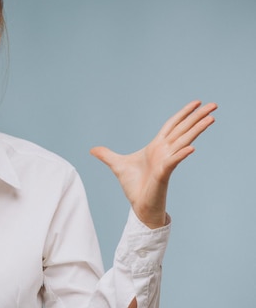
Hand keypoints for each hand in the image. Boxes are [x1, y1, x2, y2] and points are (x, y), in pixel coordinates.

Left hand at [90, 101, 216, 228]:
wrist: (139, 205)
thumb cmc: (134, 186)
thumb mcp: (116, 166)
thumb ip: (106, 155)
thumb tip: (92, 150)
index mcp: (156, 146)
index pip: (172, 125)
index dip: (183, 113)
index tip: (196, 102)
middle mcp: (165, 151)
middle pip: (183, 129)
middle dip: (197, 117)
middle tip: (214, 104)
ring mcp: (166, 162)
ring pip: (183, 142)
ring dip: (196, 130)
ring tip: (211, 118)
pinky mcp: (163, 174)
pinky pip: (173, 162)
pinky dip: (181, 155)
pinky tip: (190, 148)